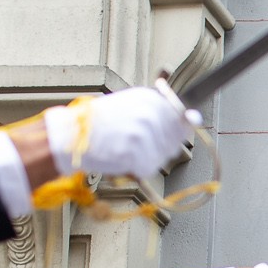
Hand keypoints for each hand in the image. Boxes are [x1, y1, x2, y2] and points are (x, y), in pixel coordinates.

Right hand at [43, 85, 199, 178]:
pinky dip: (136, 168)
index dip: (176, 130)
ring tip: (124, 146)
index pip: (183, 119)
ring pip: (162, 157)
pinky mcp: (136, 155)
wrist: (72, 135)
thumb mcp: (131, 103)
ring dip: (147, 158)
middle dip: (159, 146)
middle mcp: (150, 114)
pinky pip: (148, 169)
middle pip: (174, 141)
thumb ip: (163, 108)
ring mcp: (144, 135)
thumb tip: (195, 117)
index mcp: (150, 98)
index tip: (160, 132)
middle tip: (133, 139)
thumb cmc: (102, 121)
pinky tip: (120, 157)